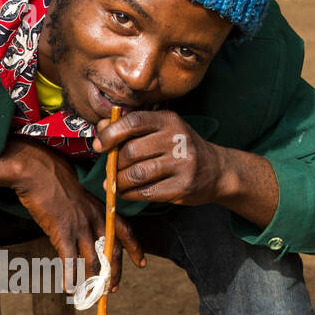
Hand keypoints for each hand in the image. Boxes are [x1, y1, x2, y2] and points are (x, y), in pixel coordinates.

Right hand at [5, 137, 145, 289]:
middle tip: (113, 289)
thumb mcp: (79, 195)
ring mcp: (80, 226)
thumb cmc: (54, 179)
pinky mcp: (62, 232)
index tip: (141, 264)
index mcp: (101, 208)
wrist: (38, 170)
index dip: (135, 249)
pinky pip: (69, 259)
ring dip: (94, 280)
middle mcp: (95, 219)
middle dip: (114, 273)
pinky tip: (68, 288)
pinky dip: (70, 276)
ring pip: (93, 260)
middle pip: (112, 251)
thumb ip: (86, 212)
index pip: (125, 231)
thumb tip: (85, 228)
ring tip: (92, 294)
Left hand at [91, 108, 224, 204]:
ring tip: (115, 183)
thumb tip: (101, 127)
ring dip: (120, 181)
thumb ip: (131, 127)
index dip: (111, 133)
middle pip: (132, 151)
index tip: (99, 145)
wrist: (216, 171)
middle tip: (110, 170)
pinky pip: (146, 192)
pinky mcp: (182, 186)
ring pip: (137, 174)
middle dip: (114, 163)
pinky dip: (130, 194)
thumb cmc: (180, 148)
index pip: (134, 121)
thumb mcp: (161, 131)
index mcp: (169, 120)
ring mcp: (182, 163)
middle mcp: (177, 139)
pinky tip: (127, 192)